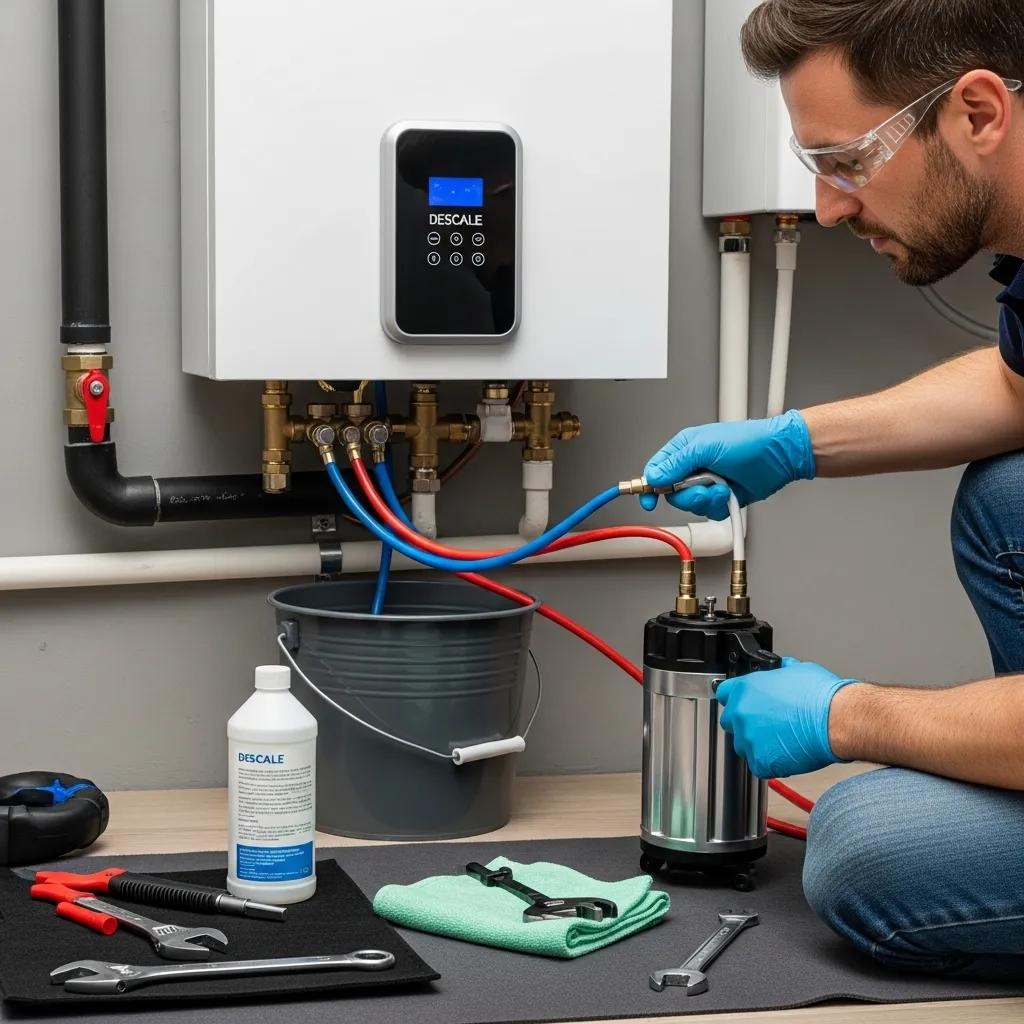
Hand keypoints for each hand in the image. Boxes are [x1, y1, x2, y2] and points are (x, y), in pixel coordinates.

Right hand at [638, 410, 814, 518]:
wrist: (778, 456)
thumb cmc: (748, 442)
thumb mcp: (705, 447)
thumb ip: (676, 463)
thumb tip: (653, 477)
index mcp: (684, 449)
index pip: (656, 470)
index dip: (650, 487)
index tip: (649, 500)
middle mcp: (693, 467)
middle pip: (672, 493)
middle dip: (688, 494)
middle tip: (703, 486)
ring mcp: (707, 483)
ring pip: (691, 505)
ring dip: (707, 499)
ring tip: (722, 487)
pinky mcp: (721, 496)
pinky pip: (709, 511)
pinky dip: (720, 505)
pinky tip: (730, 493)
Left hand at [715, 657, 855, 778]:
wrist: (837, 720)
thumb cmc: (821, 697)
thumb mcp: (796, 670)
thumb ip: (779, 672)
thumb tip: (780, 670)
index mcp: (746, 688)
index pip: (724, 693)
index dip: (735, 698)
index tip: (742, 703)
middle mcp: (742, 713)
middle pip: (731, 721)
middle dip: (746, 722)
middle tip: (768, 724)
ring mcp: (749, 738)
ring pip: (743, 745)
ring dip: (757, 744)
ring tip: (781, 740)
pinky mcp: (760, 760)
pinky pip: (758, 765)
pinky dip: (770, 762)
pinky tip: (786, 753)